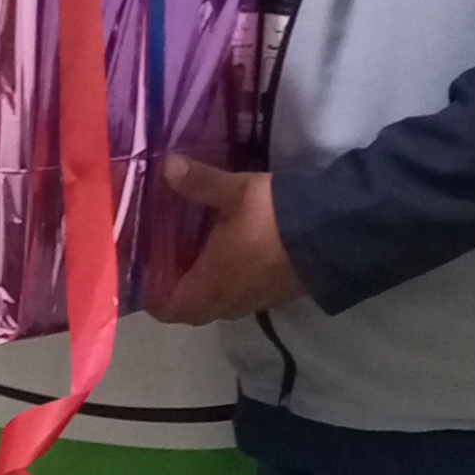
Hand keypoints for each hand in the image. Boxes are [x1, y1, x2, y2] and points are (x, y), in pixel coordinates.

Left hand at [158, 156, 305, 322]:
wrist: (331, 235)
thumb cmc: (271, 219)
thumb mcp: (233, 192)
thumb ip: (199, 182)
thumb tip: (166, 165)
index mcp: (207, 286)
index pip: (167, 309)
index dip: (151, 295)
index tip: (143, 272)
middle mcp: (226, 303)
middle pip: (191, 308)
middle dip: (177, 289)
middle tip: (166, 257)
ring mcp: (253, 302)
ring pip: (217, 303)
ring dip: (204, 285)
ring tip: (194, 253)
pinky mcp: (275, 295)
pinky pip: (240, 295)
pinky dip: (229, 281)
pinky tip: (229, 253)